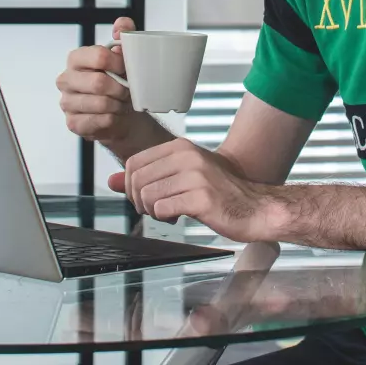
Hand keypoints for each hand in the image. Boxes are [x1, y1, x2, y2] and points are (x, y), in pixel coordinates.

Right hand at [56, 17, 137, 144]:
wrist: (119, 111)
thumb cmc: (118, 80)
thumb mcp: (123, 55)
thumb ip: (124, 35)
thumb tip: (122, 25)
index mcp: (76, 58)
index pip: (99, 56)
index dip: (119, 64)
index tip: (127, 69)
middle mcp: (66, 79)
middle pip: (99, 82)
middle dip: (120, 88)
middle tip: (128, 91)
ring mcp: (67, 102)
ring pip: (100, 104)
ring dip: (118, 104)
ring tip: (121, 103)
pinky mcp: (72, 122)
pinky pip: (98, 121)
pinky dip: (112, 119)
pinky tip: (113, 115)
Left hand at [113, 139, 279, 243]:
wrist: (255, 207)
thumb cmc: (219, 192)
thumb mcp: (180, 177)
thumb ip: (146, 177)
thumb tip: (111, 181)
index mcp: (181, 147)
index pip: (134, 162)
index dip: (130, 185)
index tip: (143, 196)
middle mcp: (188, 156)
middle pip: (137, 180)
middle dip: (138, 200)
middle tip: (155, 209)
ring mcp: (196, 176)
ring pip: (147, 195)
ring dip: (152, 211)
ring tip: (169, 212)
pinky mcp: (201, 198)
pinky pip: (163, 208)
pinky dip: (165, 217)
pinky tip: (179, 216)